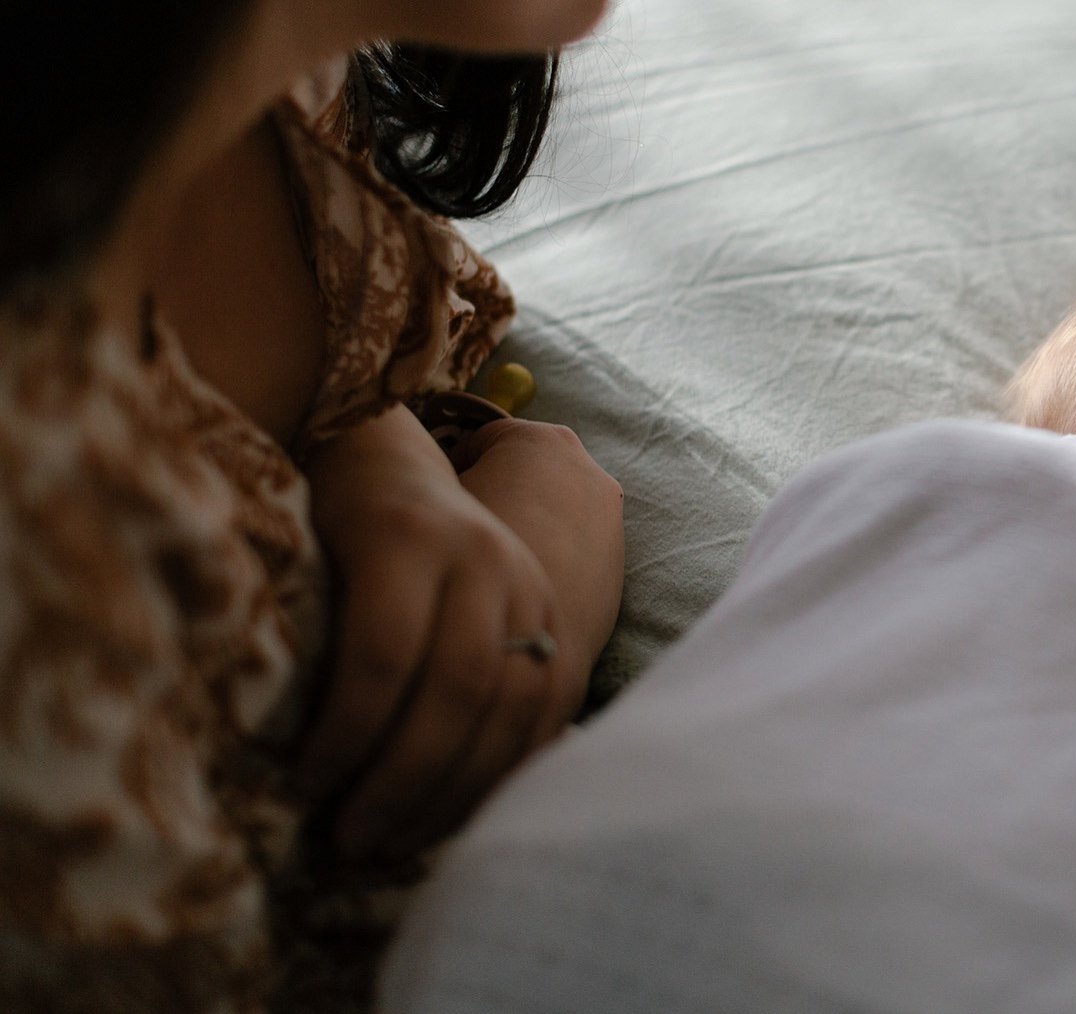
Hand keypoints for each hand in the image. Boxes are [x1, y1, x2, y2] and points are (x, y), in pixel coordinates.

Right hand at [299, 409, 612, 861]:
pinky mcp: (404, 537)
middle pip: (496, 708)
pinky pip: (386, 653)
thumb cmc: (390, 555)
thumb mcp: (450, 617)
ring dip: (394, 773)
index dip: (488, 790)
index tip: (430, 845)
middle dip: (436, 794)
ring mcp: (468, 554)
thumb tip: (455, 802)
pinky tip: (317, 765)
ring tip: (342, 825)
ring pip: (450, 687)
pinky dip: (354, 723)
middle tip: (372, 850)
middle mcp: (518, 579)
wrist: (354, 445)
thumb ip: (471, 685)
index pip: (539, 716)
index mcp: (539, 606)